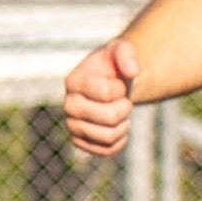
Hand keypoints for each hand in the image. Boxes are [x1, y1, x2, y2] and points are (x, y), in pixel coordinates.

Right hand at [62, 38, 137, 159]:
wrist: (111, 83)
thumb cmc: (114, 65)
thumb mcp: (120, 50)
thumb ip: (126, 53)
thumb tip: (132, 71)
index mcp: (74, 81)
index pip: (107, 93)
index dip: (121, 89)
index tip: (118, 84)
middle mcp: (69, 105)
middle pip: (109, 118)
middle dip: (125, 108)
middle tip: (124, 100)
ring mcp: (73, 125)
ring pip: (108, 137)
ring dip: (123, 125)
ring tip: (121, 114)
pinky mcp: (81, 141)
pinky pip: (105, 150)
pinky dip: (119, 140)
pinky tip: (118, 127)